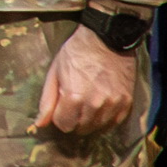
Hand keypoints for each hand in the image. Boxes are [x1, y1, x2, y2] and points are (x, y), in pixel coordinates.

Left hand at [35, 17, 142, 135]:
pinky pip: (114, 122)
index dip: (60, 117)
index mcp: (74, 98)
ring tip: (88, 103)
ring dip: (90, 120)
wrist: (107, 38)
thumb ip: (47, 101)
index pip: (64, 125)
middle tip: (74, 104)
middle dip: (74, 120)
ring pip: (98, 128)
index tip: (62, 106)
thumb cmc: (76, 52)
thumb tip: (39, 124)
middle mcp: (95, 104)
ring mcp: (113, 104)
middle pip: (81, 129)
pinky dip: (106, 119)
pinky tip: (101, 106)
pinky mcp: (126, 101)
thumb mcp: (55, 72)